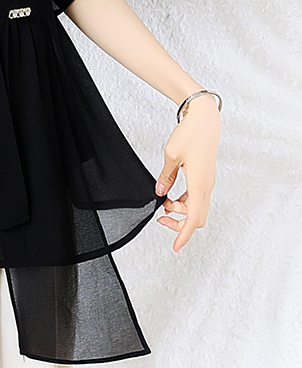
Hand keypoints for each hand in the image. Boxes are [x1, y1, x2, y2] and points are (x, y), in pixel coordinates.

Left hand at [154, 95, 220, 252]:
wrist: (205, 120)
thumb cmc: (189, 135)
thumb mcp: (170, 156)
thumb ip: (165, 177)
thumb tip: (159, 193)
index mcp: (200, 184)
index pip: (193, 218)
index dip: (183, 234)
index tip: (175, 246)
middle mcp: (207, 186)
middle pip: (197, 217)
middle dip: (179, 223)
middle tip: (160, 217)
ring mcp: (207, 182)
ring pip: (197, 208)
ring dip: (180, 210)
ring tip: (162, 202)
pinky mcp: (205, 177)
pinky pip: (197, 197)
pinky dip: (184, 201)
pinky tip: (171, 195)